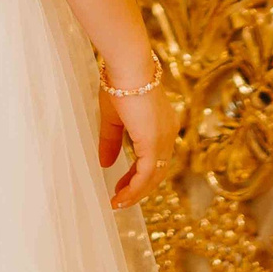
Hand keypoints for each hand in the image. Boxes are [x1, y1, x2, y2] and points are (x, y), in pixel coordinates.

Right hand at [98, 74, 180, 208]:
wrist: (128, 68)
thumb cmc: (120, 84)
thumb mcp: (113, 118)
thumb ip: (111, 142)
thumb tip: (104, 164)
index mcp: (162, 125)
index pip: (154, 158)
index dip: (138, 174)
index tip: (123, 185)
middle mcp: (168, 134)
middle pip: (156, 171)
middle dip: (137, 188)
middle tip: (120, 199)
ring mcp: (164, 141)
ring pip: (153, 178)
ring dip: (135, 193)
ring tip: (118, 203)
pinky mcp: (155, 145)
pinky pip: (145, 176)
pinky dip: (134, 189)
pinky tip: (120, 197)